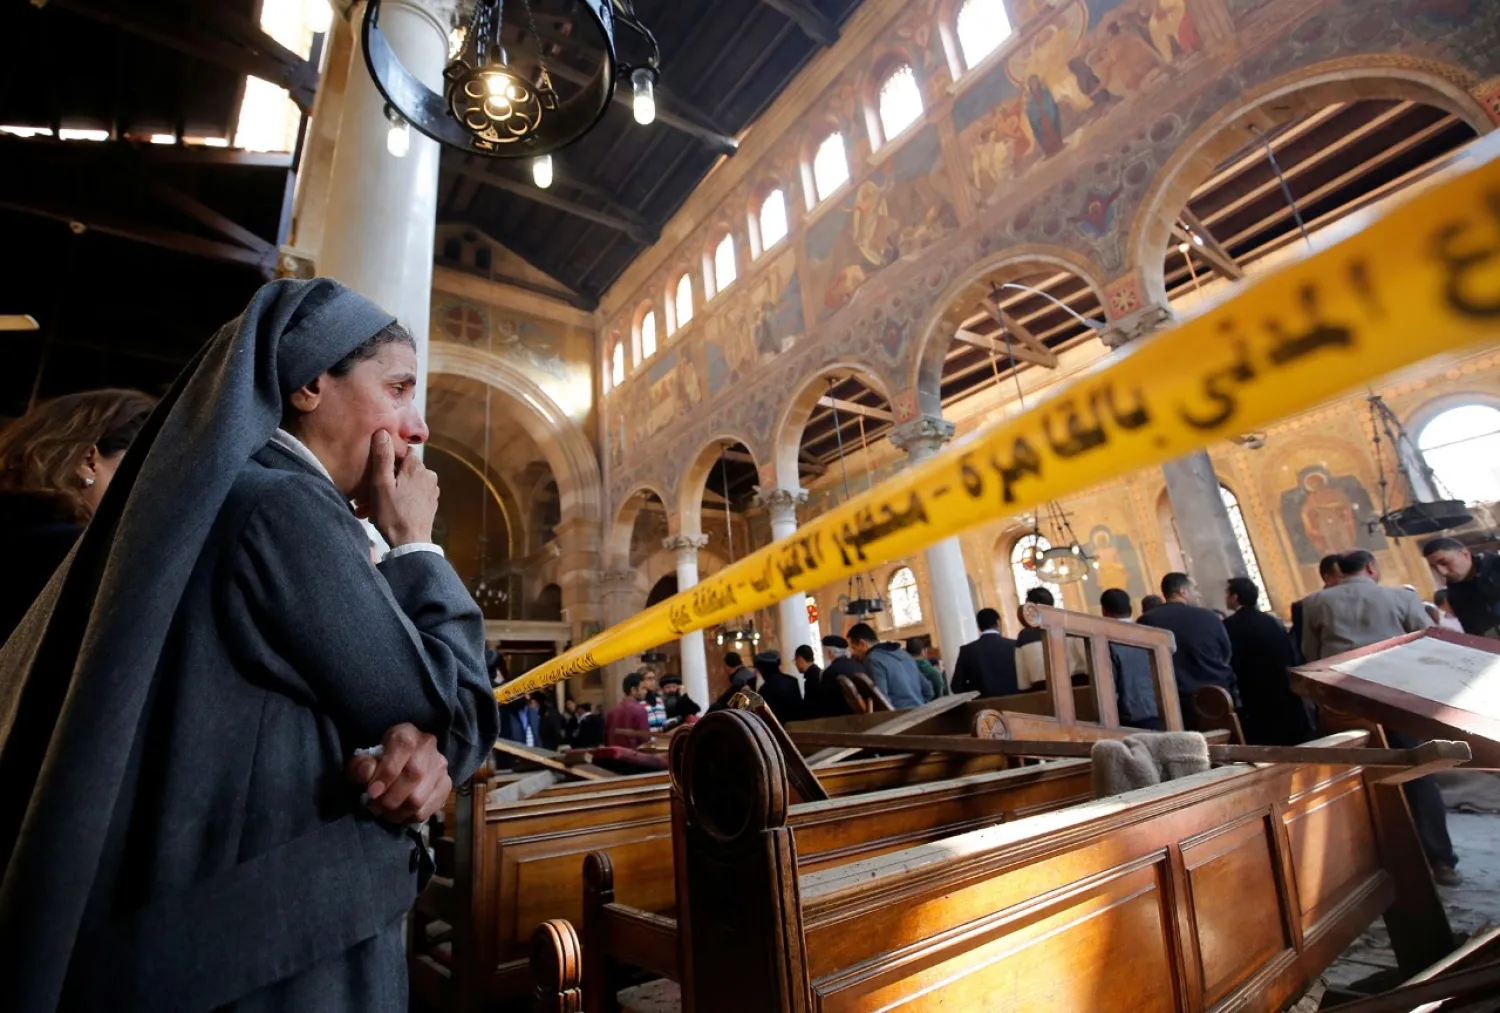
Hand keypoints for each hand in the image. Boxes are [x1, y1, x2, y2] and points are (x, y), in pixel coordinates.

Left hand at [347, 723, 451, 823]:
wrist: (400, 764)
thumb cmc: (378, 762)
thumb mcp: (363, 760)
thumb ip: (361, 766)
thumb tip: (367, 773)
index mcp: (407, 733)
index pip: (404, 747)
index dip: (387, 772)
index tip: (371, 793)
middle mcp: (428, 746)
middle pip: (415, 775)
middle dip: (390, 798)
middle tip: (374, 807)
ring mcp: (440, 766)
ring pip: (420, 797)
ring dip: (397, 811)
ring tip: (384, 812)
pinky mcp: (446, 785)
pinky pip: (428, 809)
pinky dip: (409, 817)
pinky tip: (399, 814)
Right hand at [359, 430, 437, 546]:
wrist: (410, 543)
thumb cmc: (393, 514)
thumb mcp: (381, 484)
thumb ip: (382, 457)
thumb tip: (383, 432)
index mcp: (417, 467)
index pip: (402, 452)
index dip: (387, 459)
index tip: (375, 471)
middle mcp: (428, 475)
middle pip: (403, 469)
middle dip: (385, 480)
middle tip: (367, 496)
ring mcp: (432, 490)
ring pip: (406, 484)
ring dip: (390, 492)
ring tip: (372, 508)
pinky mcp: (431, 503)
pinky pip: (413, 495)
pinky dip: (400, 500)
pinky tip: (387, 512)